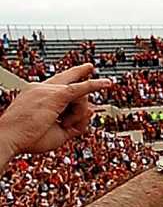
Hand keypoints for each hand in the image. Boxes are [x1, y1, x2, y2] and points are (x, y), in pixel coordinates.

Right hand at [0, 62, 114, 156]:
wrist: (9, 137)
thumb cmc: (28, 138)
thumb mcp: (57, 132)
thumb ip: (76, 123)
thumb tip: (92, 111)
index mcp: (38, 93)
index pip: (62, 82)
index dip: (76, 75)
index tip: (87, 68)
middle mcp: (43, 88)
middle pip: (75, 92)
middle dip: (78, 111)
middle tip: (65, 120)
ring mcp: (49, 90)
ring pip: (80, 98)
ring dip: (78, 116)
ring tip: (61, 124)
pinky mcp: (56, 95)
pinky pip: (81, 88)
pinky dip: (95, 85)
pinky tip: (108, 83)